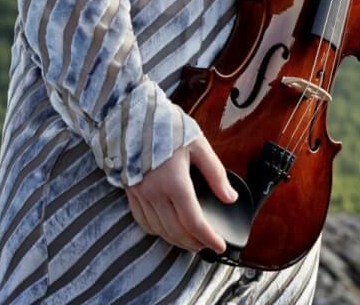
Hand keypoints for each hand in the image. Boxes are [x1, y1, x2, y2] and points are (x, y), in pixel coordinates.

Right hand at [123, 134, 234, 253]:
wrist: (132, 113)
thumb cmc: (167, 125)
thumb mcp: (198, 144)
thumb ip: (215, 174)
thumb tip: (230, 197)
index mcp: (174, 181)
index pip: (193, 221)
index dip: (208, 238)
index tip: (220, 246)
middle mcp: (154, 192)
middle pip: (175, 231)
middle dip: (194, 243)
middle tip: (207, 246)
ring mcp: (139, 193)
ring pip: (158, 229)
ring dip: (176, 240)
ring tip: (191, 241)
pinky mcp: (129, 191)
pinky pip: (142, 220)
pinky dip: (157, 230)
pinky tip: (166, 230)